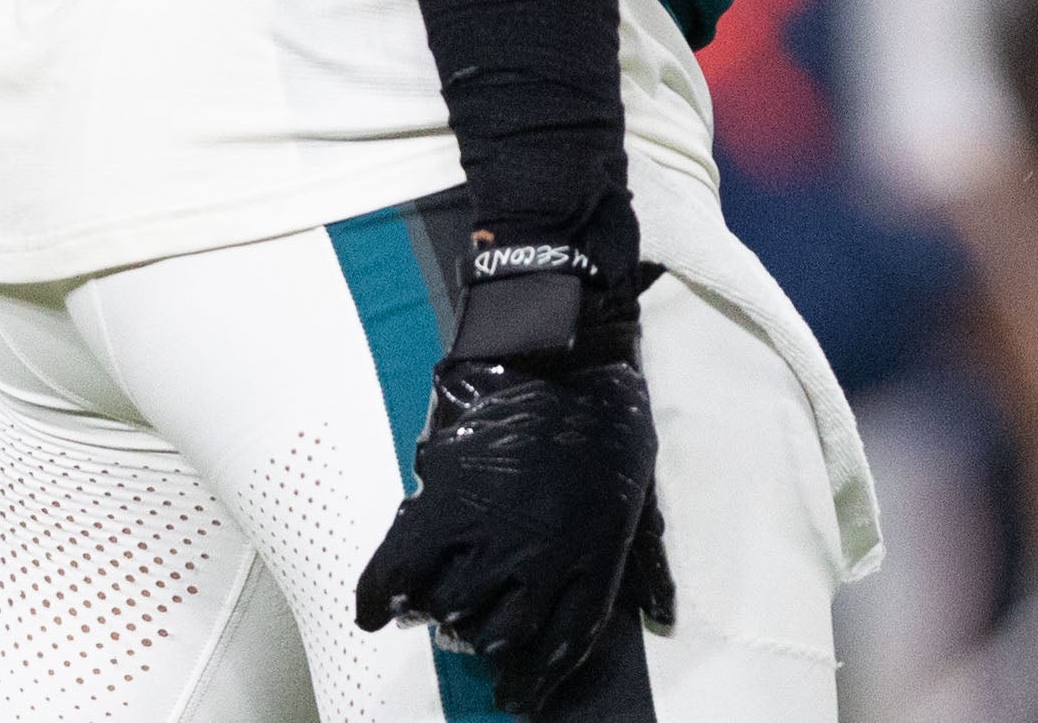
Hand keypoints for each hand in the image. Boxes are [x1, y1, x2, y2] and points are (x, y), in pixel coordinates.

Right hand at [355, 273, 674, 716]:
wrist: (560, 350)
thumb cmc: (610, 418)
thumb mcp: (642, 493)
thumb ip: (649, 562)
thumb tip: (662, 617)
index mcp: (595, 556)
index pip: (565, 644)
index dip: (538, 680)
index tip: (519, 696)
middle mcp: (541, 558)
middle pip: (499, 635)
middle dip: (485, 641)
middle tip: (473, 631)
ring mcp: (489, 533)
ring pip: (450, 609)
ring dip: (438, 613)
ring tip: (433, 602)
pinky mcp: (443, 504)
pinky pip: (397, 571)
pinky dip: (379, 598)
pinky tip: (375, 613)